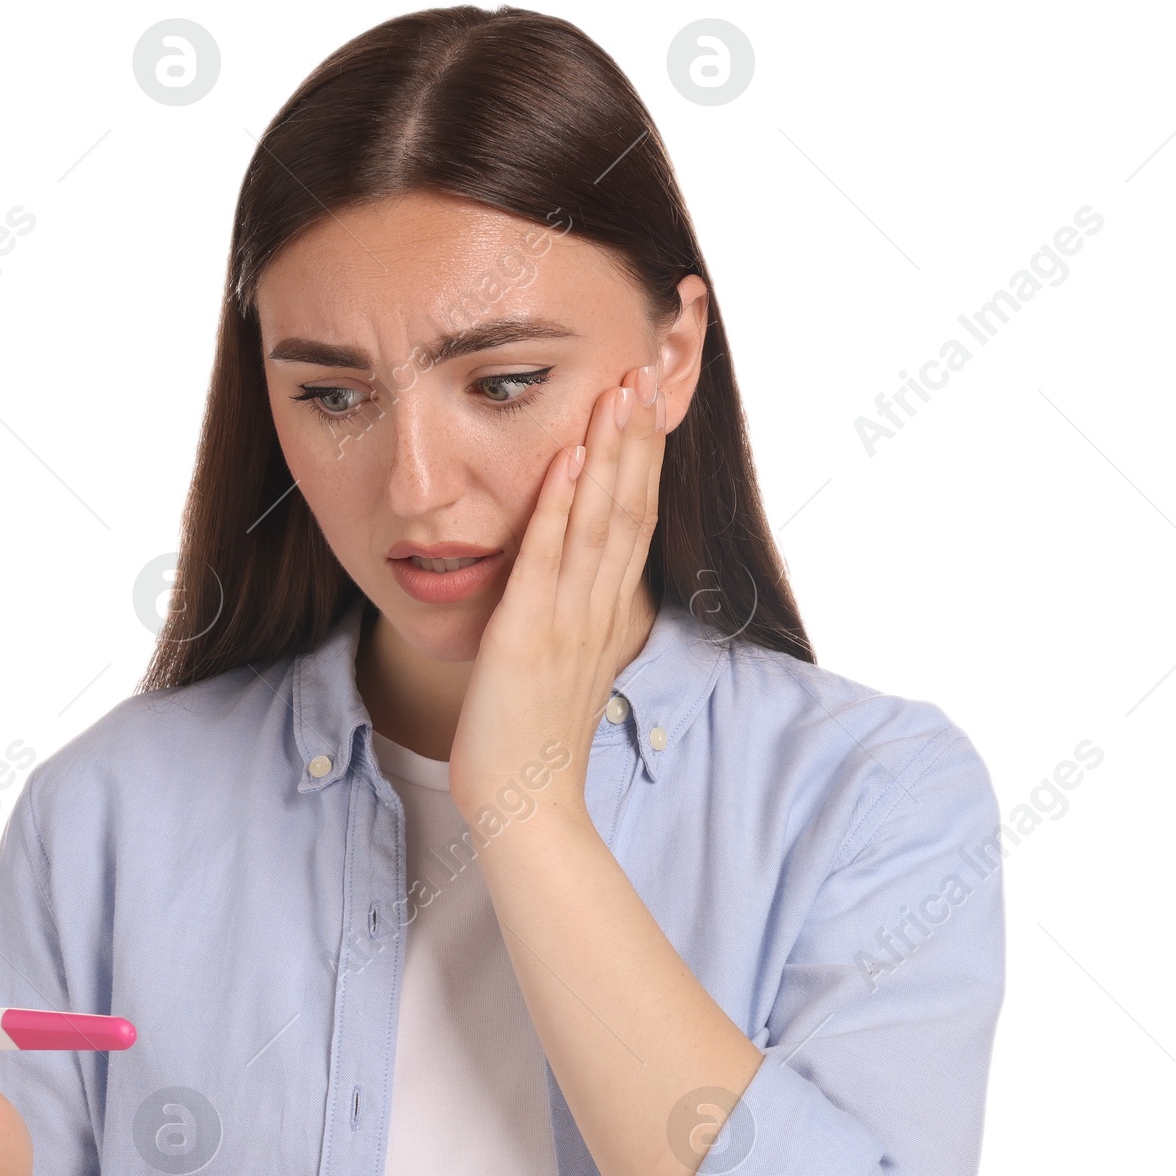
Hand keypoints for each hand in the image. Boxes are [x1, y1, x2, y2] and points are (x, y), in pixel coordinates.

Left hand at [448, 364, 664, 826]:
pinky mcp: (528, 638)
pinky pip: (549, 560)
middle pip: (629, 505)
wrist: (526, 811)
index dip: (643, 457)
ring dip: (610, 451)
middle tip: (649, 363)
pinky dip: (561, 505)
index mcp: (605, 615)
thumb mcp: (562, 673)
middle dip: (639, 433)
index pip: (633, 519)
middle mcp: (597, 610)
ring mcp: (567, 622)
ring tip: (620, 387)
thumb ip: (572, 625)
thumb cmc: (533, 749)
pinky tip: (569, 455)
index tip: (648, 398)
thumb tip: (575, 592)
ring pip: (600, 521)